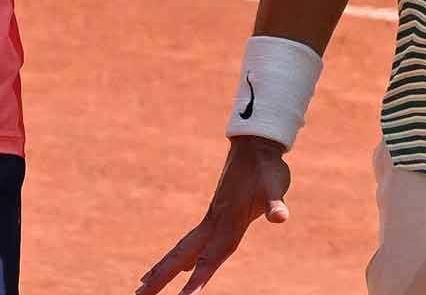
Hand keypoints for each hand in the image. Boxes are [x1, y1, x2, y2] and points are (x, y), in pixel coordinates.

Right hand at [136, 136, 292, 294]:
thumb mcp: (274, 186)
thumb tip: (280, 216)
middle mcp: (213, 223)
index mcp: (226, 222)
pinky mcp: (215, 216)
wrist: (254, 145)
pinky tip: (183, 267)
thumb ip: (275, 204)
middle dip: (160, 277)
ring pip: (182, 249)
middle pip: (181, 256)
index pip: (210, 258)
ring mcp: (212, 219)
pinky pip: (193, 242)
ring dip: (164, 268)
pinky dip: (183, 258)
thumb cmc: (266, 167)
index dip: (198, 280)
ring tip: (144, 286)